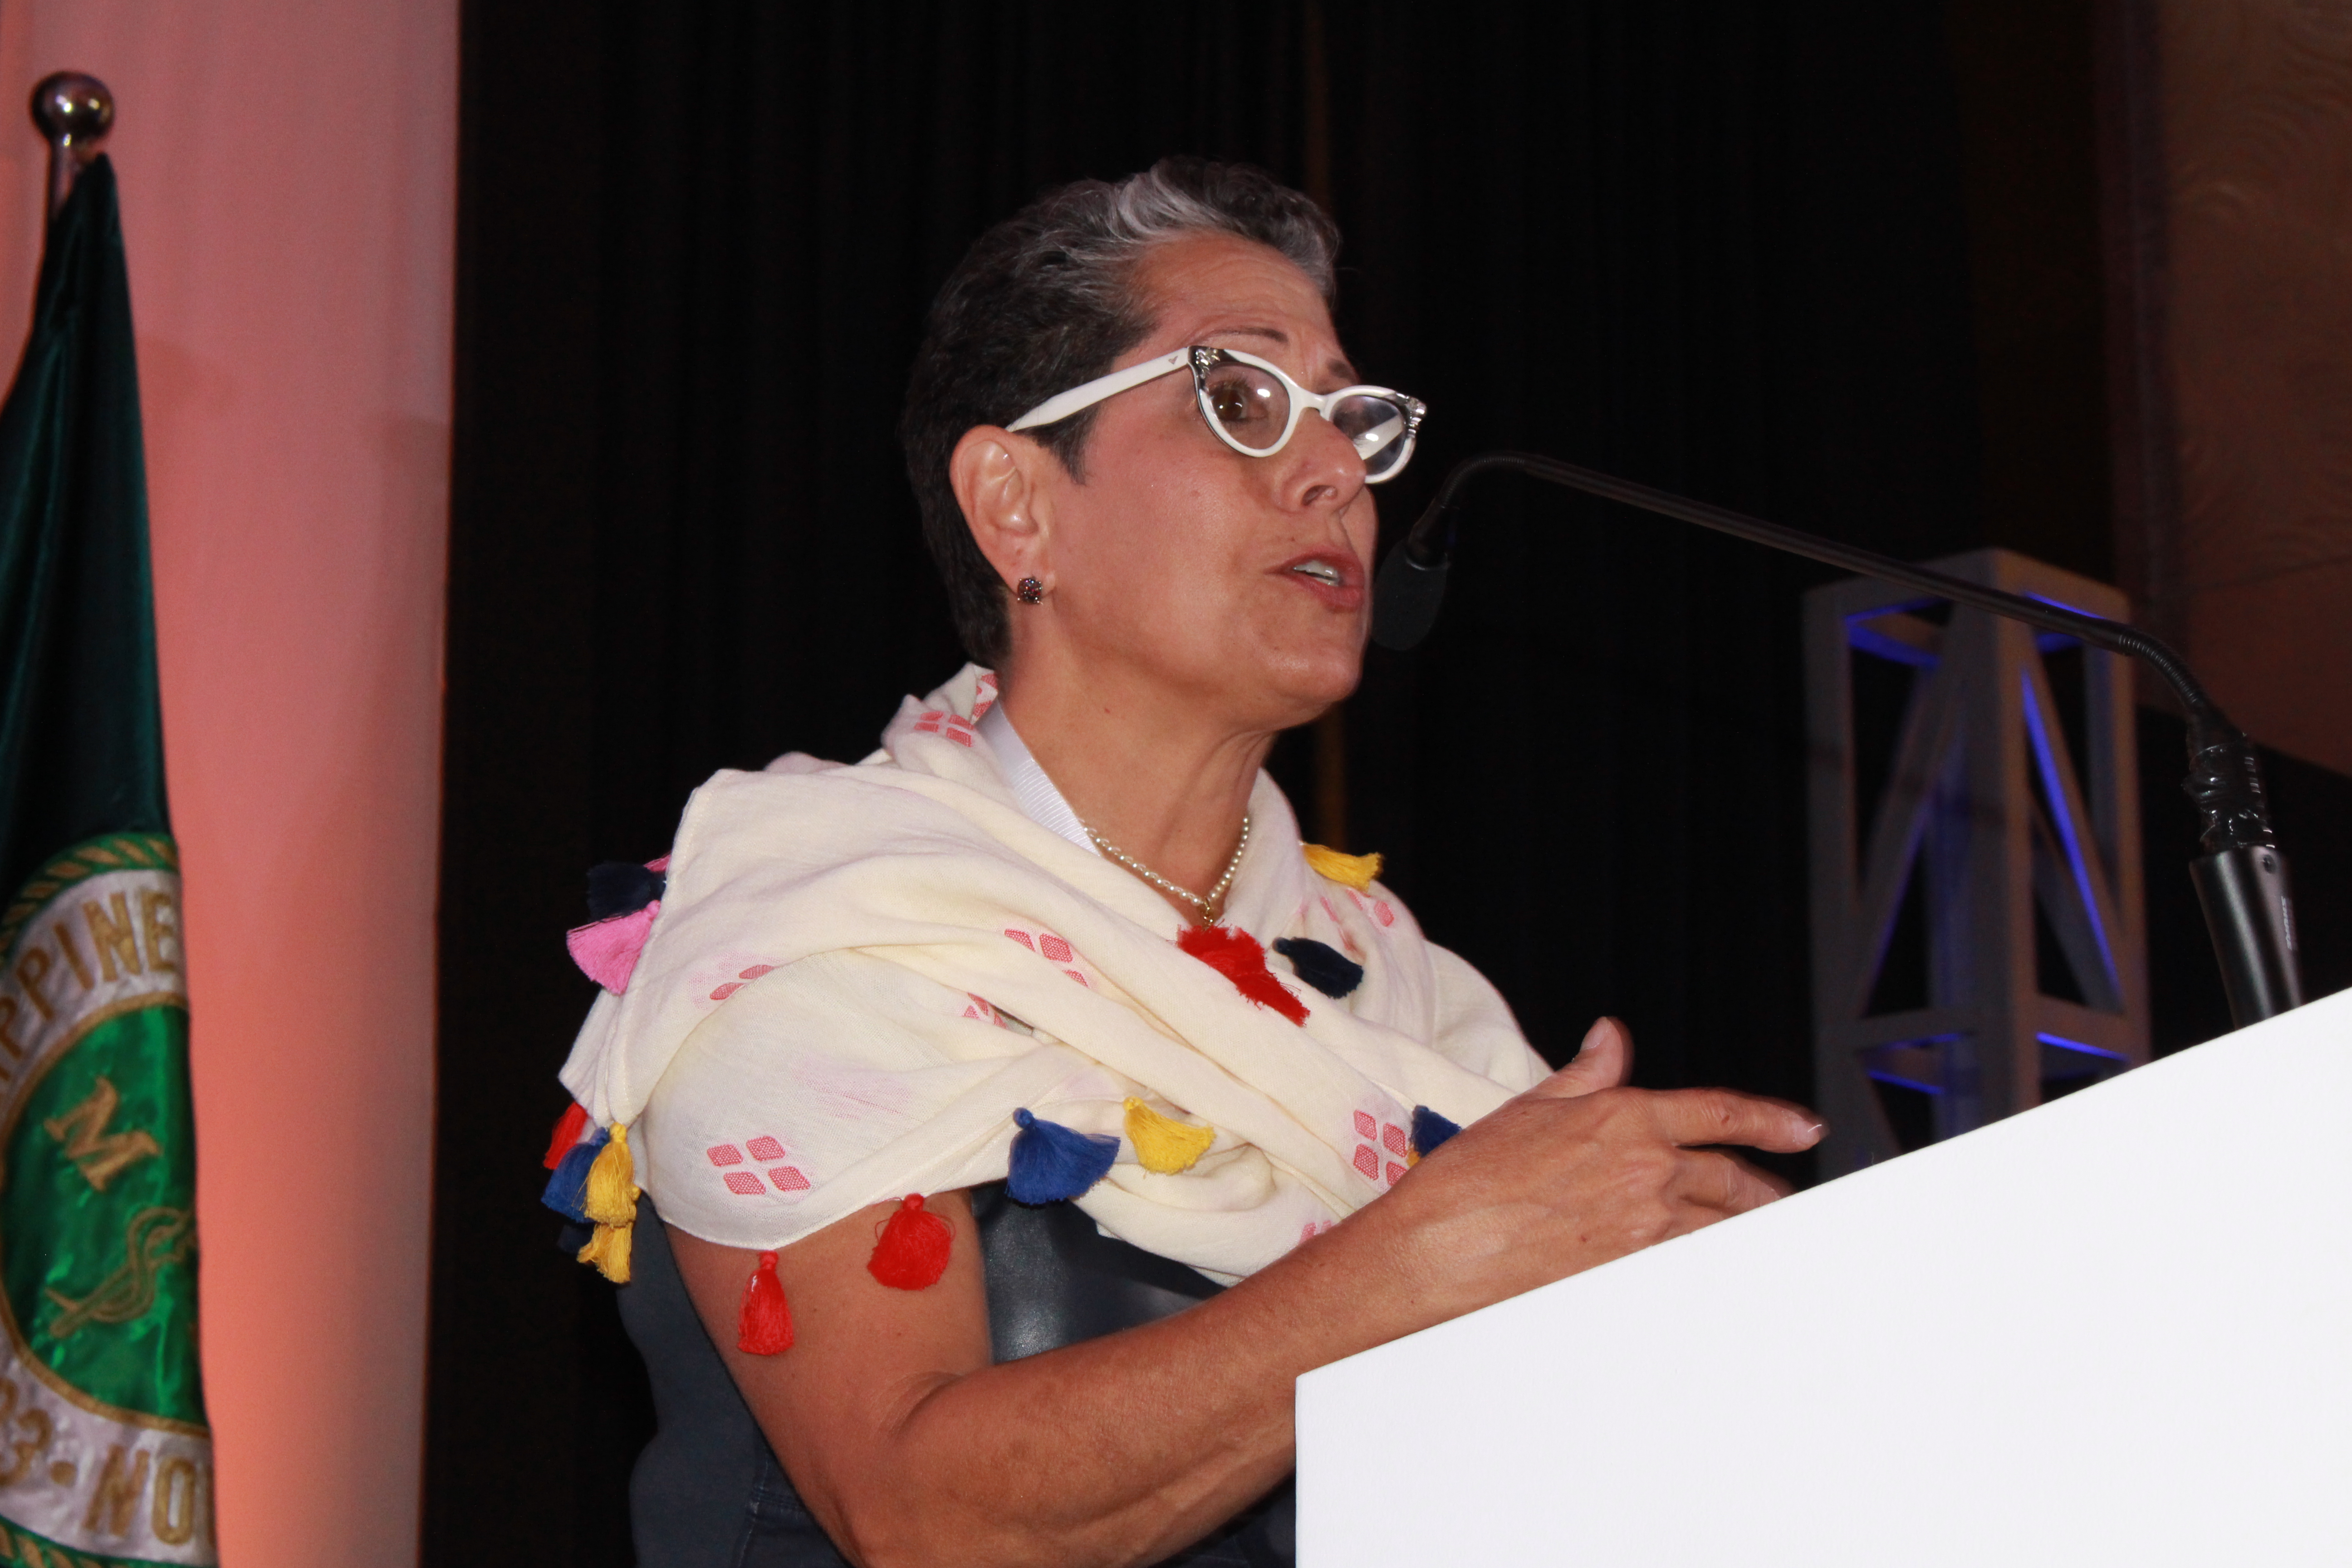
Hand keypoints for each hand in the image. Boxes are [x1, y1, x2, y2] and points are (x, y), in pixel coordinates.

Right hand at [1368, 1016, 1820, 1319]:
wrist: (1442, 1248)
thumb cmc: (1473, 1179)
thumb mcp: (1532, 1105)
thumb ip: (1587, 1073)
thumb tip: (1612, 1037)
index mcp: (1624, 1119)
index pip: (1720, 1111)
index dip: (1772, 1117)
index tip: (1804, 1127)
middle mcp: (1646, 1170)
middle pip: (1733, 1176)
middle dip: (1764, 1185)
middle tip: (1779, 1191)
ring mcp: (1645, 1227)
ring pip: (1722, 1224)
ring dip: (1746, 1225)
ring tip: (1758, 1229)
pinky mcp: (1634, 1272)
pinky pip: (1695, 1262)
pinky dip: (1714, 1259)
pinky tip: (1718, 1262)